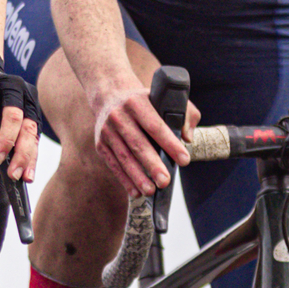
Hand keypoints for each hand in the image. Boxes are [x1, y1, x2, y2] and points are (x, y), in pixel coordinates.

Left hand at [0, 46, 39, 182]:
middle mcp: (25, 95)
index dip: (7, 135)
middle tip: (12, 172)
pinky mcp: (33, 119)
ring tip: (22, 176)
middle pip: (27, 127)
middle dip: (20, 152)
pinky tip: (28, 173)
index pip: (12, 112)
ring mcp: (31, 107)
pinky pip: (34, 140)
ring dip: (29, 158)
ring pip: (34, 135)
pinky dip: (31, 158)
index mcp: (10, 86)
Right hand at [87, 73, 193, 197]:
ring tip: (151, 191)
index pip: (155, 126)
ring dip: (137, 176)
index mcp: (137, 103)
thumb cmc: (145, 101)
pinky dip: (125, 179)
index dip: (170, 144)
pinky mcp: (101, 144)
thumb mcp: (165, 98)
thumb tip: (187, 138)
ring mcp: (107, 131)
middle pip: (138, 144)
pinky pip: (113, 164)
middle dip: (152, 165)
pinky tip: (135, 191)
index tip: (184, 160)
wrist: (110, 96)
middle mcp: (119, 116)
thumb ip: (185, 114)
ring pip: (124, 157)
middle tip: (165, 182)